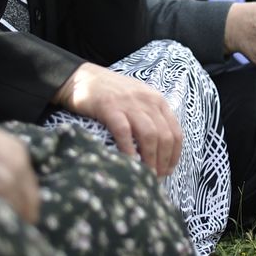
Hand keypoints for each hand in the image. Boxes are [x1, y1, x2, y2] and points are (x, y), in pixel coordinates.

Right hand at [54, 63, 182, 177]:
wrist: (80, 77)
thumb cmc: (109, 93)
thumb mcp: (137, 99)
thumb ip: (149, 117)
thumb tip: (158, 150)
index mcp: (156, 101)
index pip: (175, 131)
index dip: (174, 155)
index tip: (168, 171)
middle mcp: (147, 101)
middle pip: (164, 136)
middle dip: (163, 161)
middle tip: (156, 178)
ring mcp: (128, 103)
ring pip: (149, 135)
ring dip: (150, 159)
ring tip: (146, 176)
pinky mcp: (109, 107)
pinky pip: (124, 132)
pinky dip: (128, 149)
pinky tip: (128, 163)